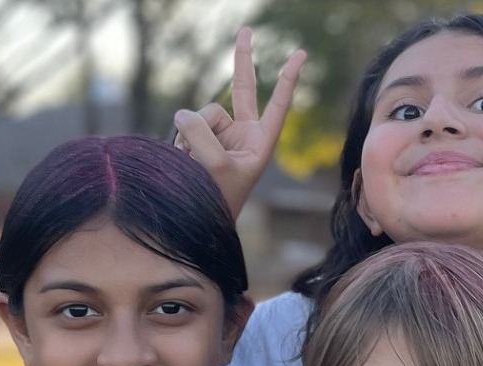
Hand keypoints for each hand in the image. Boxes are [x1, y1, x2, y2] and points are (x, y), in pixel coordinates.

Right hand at [173, 27, 305, 216]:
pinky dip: (182, 142)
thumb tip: (182, 112)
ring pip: (202, 115)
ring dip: (192, 137)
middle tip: (247, 29)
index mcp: (261, 142)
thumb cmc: (218, 199)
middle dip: (243, 60)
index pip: (278, 105)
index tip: (300, 54)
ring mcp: (220, 134)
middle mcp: (242, 133)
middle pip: (243, 88)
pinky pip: (186, 126)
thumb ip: (201, 133)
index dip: (288, 80)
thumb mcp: (215, 167)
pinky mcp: (198, 138)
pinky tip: (184, 159)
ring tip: (194, 163)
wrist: (198, 219)